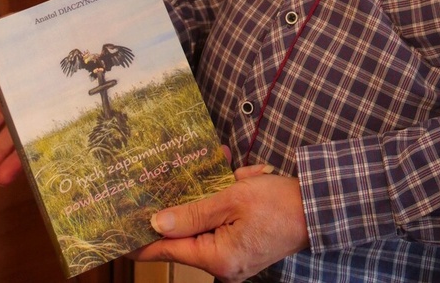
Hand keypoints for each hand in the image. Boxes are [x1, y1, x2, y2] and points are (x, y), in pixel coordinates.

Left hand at [132, 165, 309, 282]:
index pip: (168, 251)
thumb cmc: (279, 204)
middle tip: (180, 178)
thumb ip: (193, 211)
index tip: (119, 232)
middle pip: (189, 232)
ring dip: (217, 194)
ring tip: (239, 174)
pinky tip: (247, 178)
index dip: (143, 239)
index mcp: (217, 258)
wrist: (320, 208)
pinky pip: (225, 220)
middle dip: (191, 200)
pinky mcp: (244, 245)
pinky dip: (231, 200)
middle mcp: (223, 264)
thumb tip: (158, 223)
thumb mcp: (233, 198)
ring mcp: (234, 256)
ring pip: (208, 220)